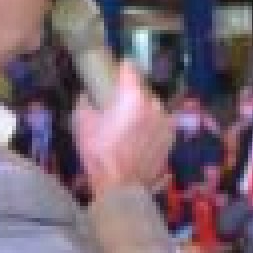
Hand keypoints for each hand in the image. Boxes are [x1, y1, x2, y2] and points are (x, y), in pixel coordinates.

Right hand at [72, 62, 174, 199]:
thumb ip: (85, 102)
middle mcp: (155, 104)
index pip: (130, 68)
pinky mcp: (170, 138)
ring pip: (152, 108)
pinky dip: (150, 127)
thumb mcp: (82, 123)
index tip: (114, 73)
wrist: (122, 185)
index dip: (121, 68)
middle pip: (142, 90)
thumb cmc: (99, 152)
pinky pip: (158, 124)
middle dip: (131, 95)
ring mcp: (166, 122)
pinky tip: (138, 139)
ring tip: (128, 126)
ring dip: (142, 112)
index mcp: (134, 96)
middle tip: (117, 106)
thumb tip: (87, 95)